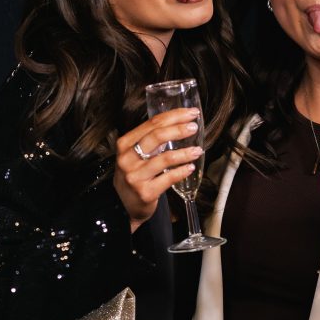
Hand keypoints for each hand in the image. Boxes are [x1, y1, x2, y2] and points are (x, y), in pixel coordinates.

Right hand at [114, 107, 202, 232]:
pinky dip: (182, 172)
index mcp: (125, 144)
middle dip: (179, 129)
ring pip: (164, 158)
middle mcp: (127, 158)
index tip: (191, 113)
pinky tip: (190, 167)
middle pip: (156, 137)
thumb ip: (151, 140)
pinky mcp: (145, 192)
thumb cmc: (135, 174)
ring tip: (198, 150)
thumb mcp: (135, 154)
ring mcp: (135, 176)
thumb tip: (180, 123)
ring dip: (184, 153)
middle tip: (194, 127)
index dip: (174, 116)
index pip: (152, 123)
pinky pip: (168, 179)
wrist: (122, 206)